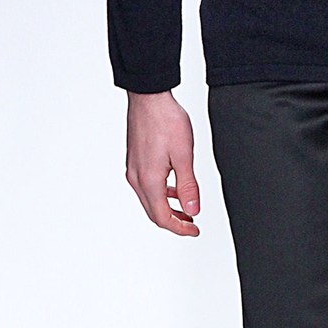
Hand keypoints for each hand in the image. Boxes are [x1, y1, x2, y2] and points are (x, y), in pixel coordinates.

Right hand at [125, 90, 201, 235]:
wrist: (149, 98)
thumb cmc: (165, 121)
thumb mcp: (184, 156)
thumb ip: (188, 186)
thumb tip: (192, 210)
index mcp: (148, 180)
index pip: (162, 217)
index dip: (180, 228)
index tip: (194, 230)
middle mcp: (136, 178)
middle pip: (153, 212)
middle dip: (173, 222)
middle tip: (192, 224)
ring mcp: (133, 169)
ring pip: (149, 200)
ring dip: (167, 208)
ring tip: (186, 209)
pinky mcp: (134, 161)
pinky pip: (146, 187)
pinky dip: (161, 194)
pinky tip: (174, 188)